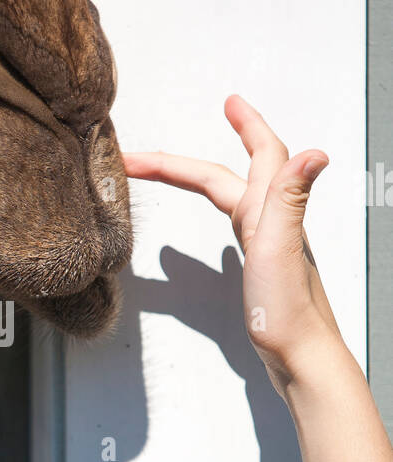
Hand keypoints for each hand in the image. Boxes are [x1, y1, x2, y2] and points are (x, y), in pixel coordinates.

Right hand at [123, 95, 343, 396]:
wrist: (302, 360)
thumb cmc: (288, 310)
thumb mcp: (280, 247)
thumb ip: (291, 197)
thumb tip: (315, 153)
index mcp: (272, 213)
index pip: (259, 155)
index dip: (245, 125)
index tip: (230, 102)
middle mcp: (273, 224)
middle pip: (226, 178)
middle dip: (186, 163)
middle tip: (146, 156)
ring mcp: (268, 248)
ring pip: (232, 203)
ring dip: (204, 184)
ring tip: (175, 176)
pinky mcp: (262, 273)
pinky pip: (234, 236)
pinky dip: (217, 228)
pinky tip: (215, 248)